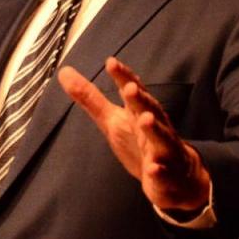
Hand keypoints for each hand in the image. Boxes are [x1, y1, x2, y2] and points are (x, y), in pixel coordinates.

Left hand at [57, 57, 210, 212]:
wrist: (173, 176)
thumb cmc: (138, 141)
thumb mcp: (111, 119)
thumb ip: (90, 97)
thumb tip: (64, 72)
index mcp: (139, 111)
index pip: (132, 90)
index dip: (123, 77)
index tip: (111, 62)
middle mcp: (154, 126)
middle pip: (149, 109)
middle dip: (140, 99)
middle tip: (129, 87)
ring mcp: (163, 150)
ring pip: (161, 137)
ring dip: (154, 128)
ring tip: (145, 119)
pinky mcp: (167, 174)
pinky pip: (164, 172)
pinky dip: (159, 170)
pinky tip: (154, 168)